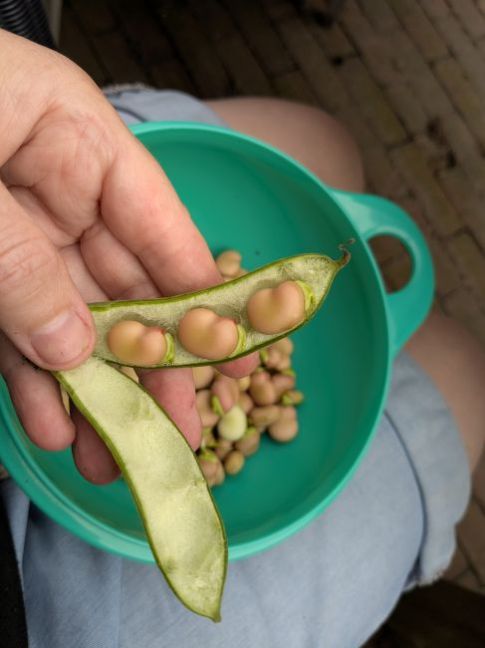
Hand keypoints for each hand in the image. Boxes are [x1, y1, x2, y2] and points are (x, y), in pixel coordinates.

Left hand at [0, 31, 255, 482]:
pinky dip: (31, 377)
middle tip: (174, 432)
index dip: (206, 297)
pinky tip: (51, 424)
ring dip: (89, 389)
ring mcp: (17, 228)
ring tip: (109, 454)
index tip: (235, 357)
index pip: (163, 227)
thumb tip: (76, 349)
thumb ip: (18, 265)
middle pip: (125, 286)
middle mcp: (58, 185)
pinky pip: (15, 327)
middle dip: (148, 366)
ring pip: (70, 319)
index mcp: (76, 137)